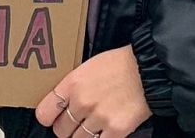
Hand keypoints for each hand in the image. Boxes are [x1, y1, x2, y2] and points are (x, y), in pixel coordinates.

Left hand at [35, 46, 151, 137]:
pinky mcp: (116, 131)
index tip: (53, 119)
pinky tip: (105, 132)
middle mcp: (82, 102)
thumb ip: (73, 87)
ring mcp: (99, 118)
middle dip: (67, 128)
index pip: (44, 112)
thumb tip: (62, 104)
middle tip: (77, 123)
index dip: (48, 118)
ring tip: (93, 126)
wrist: (149, 70)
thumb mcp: (89, 67)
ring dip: (83, 136)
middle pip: (61, 130)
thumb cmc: (120, 64)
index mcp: (73, 84)